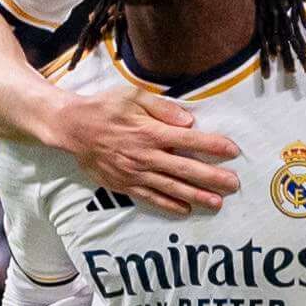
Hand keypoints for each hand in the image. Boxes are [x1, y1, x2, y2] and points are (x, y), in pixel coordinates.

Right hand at [48, 87, 241, 213]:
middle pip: (185, 169)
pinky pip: (150, 197)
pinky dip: (168, 205)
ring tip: (216, 203)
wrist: (72, 127)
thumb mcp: (134, 96)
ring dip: (196, 196)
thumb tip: (189, 121)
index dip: (213, 146)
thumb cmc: (104, 107)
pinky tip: (184, 210)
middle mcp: (145, 156)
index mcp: (150, 132)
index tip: (233, 151)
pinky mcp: (124, 184)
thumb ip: (163, 108)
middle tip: (234, 184)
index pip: (189, 140)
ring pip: (171, 187)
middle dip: (212, 177)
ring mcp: (134, 173)